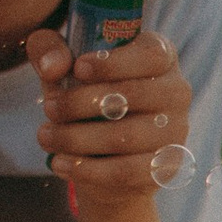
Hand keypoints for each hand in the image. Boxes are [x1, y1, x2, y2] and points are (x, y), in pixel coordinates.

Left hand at [33, 24, 194, 200]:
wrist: (104, 153)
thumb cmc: (86, 93)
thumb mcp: (62, 64)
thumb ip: (49, 50)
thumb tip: (51, 67)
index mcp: (159, 56)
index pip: (150, 55)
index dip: (114, 62)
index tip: (78, 68)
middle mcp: (176, 91)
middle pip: (133, 95)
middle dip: (81, 102)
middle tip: (49, 108)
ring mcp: (175, 131)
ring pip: (125, 137)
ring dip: (77, 138)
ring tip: (46, 137)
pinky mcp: (166, 167)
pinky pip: (126, 171)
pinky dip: (87, 169)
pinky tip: (60, 163)